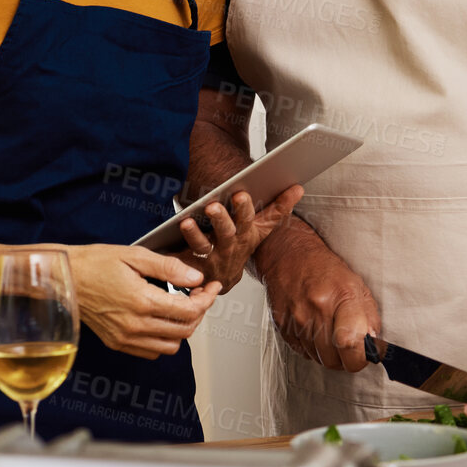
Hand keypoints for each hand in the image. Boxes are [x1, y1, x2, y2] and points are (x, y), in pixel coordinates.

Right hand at [64, 245, 221, 359]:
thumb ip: (169, 267)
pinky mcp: (117, 344)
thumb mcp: (135, 256)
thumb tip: (196, 277)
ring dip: (183, 328)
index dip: (207, 299)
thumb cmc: (96, 263)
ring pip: (171, 346)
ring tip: (181, 307)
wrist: (65, 279)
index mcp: (142, 301)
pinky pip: (152, 352)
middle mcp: (135, 325)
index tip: (211, 286)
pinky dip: (164, 340)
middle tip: (200, 294)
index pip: (190, 311)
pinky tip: (161, 320)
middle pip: (185, 330)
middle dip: (199, 312)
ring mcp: (125, 338)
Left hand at [176, 185, 302, 291]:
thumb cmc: (241, 245)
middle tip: (212, 206)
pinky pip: (184, 258)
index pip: (249, 220)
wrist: (223, 280)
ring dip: (195, 235)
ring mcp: (211, 258)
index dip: (245, 209)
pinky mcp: (193, 265)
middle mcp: (230, 247)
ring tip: (186, 222)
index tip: (239, 194)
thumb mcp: (261, 228)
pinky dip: (176, 249)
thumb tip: (298, 187)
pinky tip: (168, 237)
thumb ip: (279, 207)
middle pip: (227, 232)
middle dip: (221, 219)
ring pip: (204, 246)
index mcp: (246, 234)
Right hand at [258, 237, 380, 371]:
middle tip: (348, 345)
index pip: (351, 345)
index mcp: (342, 296)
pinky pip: (302, 353)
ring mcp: (297, 319)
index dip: (361, 357)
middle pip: (334, 360)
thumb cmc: (325, 269)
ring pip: (318, 359)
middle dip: (344, 359)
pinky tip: (314, 329)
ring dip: (328, 353)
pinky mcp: (282, 326)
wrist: (288, 255)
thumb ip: (370, 318)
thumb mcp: (357, 285)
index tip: (364, 353)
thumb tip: (375, 347)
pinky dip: (311, 348)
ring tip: (329, 331)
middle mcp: (317, 309)